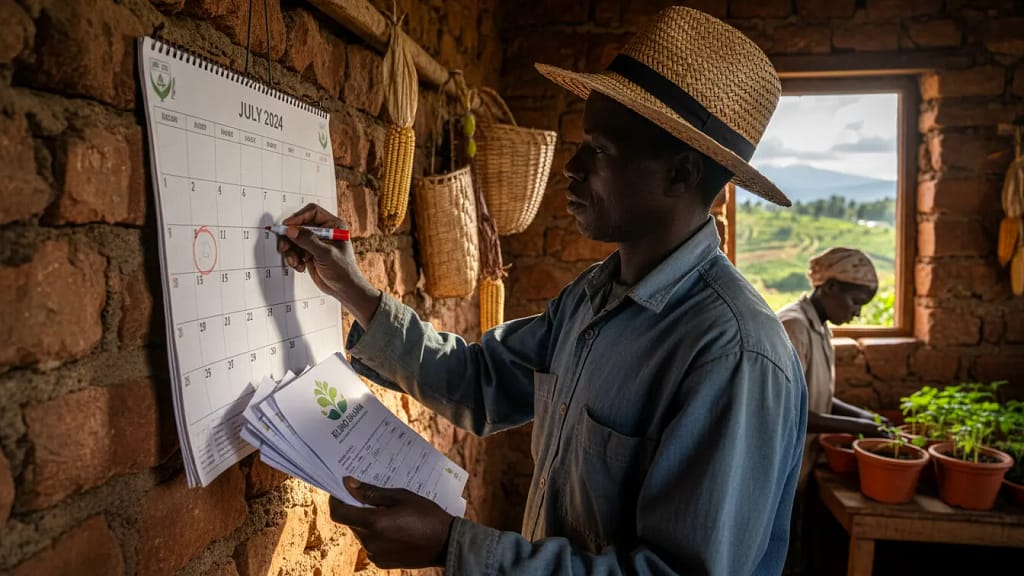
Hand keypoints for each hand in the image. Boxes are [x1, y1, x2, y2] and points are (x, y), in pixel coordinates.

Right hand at [276, 203, 380, 325]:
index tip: (287, 227)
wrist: (344, 289)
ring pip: (294, 239)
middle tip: (284, 247)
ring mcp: (315, 242)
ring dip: (290, 251)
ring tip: (294, 262)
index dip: (298, 217)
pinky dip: (293, 258)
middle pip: (299, 225)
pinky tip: (300, 266)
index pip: (312, 212)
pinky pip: (293, 250)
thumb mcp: (325, 254)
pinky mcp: (308, 252)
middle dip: (290, 238)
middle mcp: (323, 231)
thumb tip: (291, 230)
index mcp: (333, 225)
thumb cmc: (343, 270)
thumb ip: (308, 241)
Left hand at [329, 477, 453, 569]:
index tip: (342, 490)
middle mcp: (370, 542)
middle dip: (357, 509)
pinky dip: (376, 535)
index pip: (339, 513)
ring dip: (368, 522)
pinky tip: (394, 528)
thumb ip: (372, 492)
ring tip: (390, 514)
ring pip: (361, 533)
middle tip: (375, 498)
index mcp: (373, 523)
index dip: (336, 500)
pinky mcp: (382, 562)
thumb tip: (349, 484)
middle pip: (351, 522)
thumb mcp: (401, 496)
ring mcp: (375, 554)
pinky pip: (371, 544)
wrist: (445, 543)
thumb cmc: (426, 516)